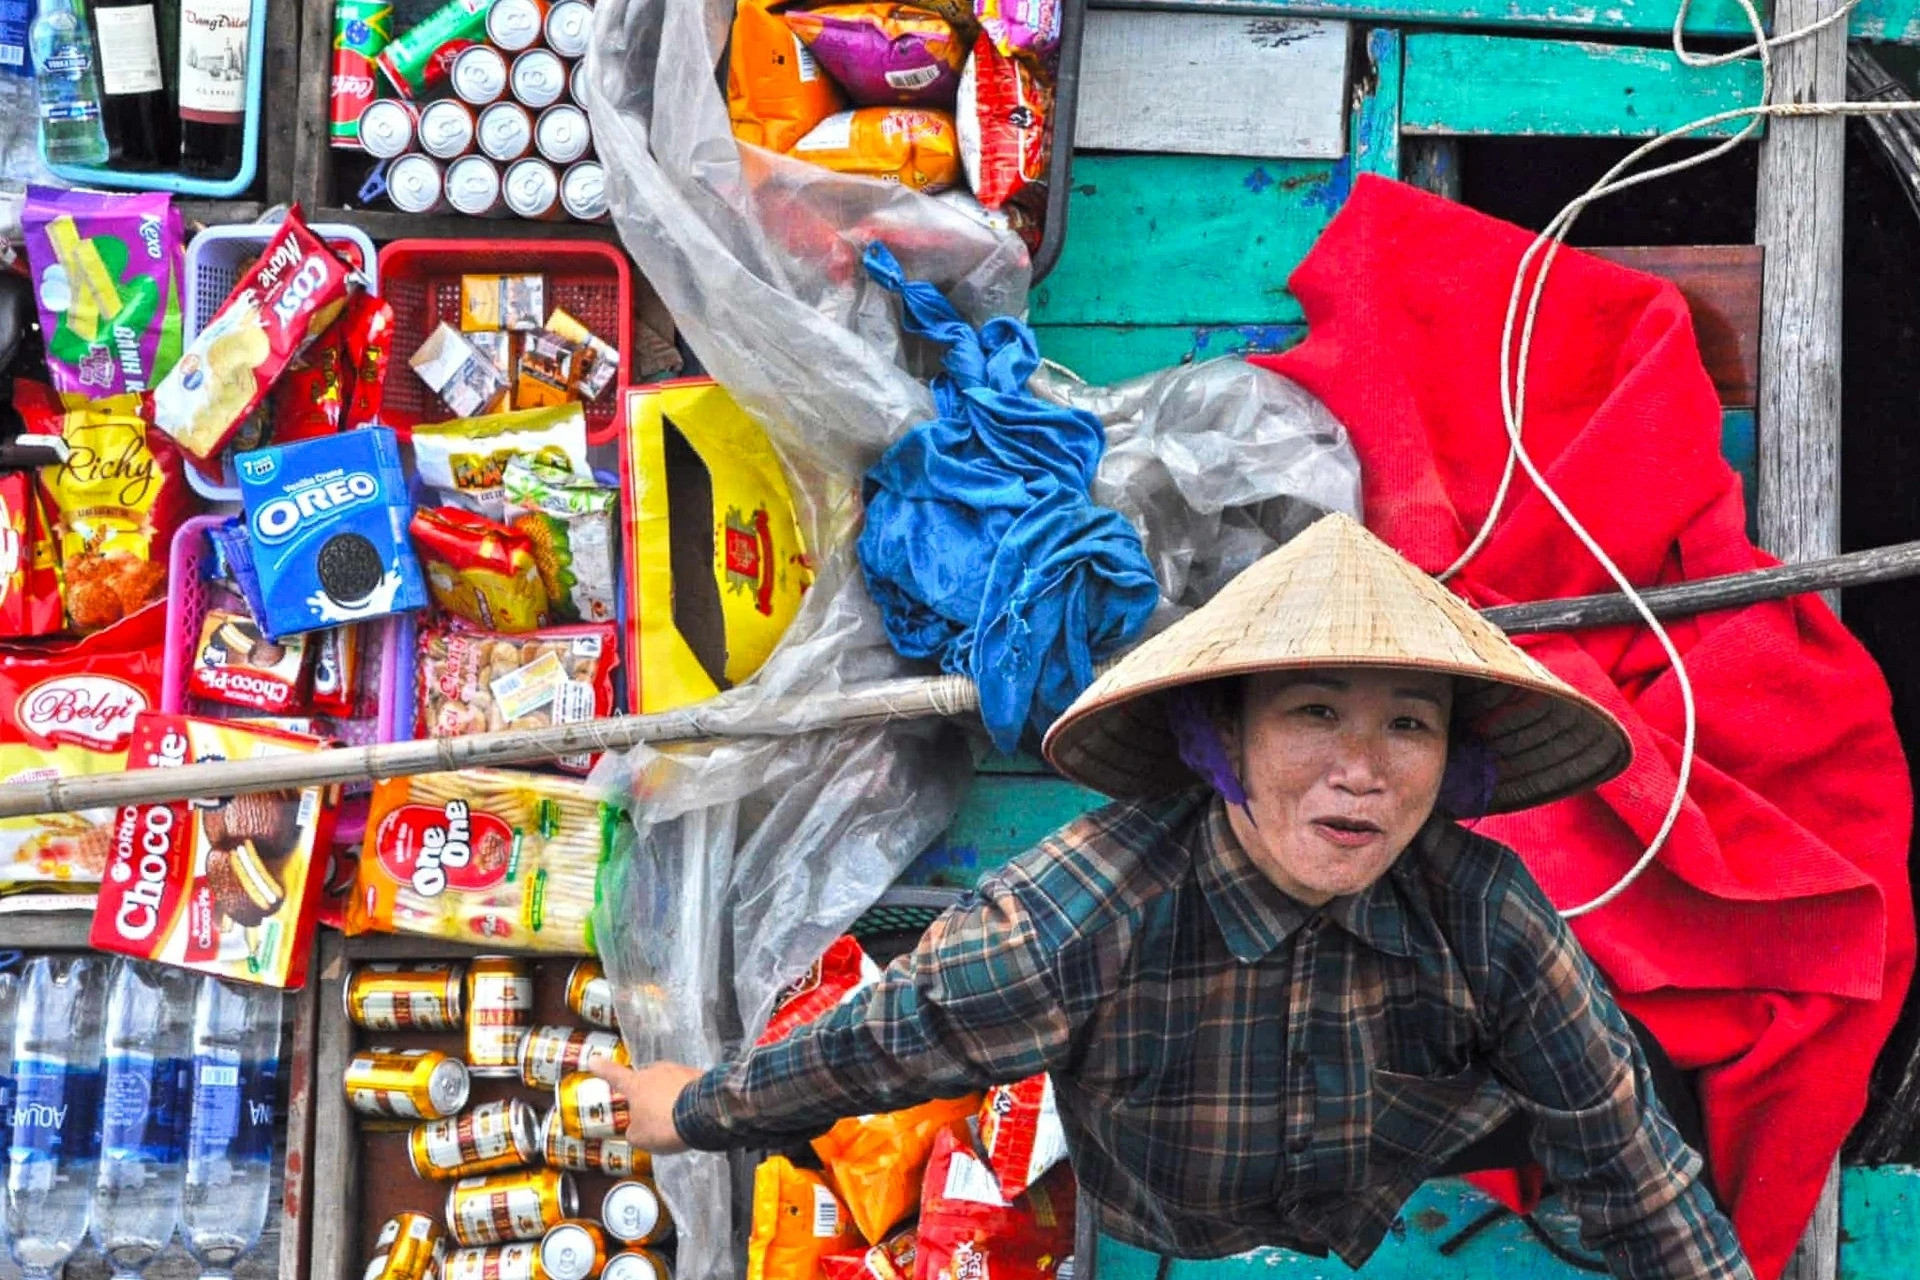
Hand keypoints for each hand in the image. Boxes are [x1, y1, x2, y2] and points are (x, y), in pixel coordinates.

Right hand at [588, 1058, 703, 1154]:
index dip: (602, 1069)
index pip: (613, 1074)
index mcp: (635, 1084)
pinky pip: (687, 1087)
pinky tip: (693, 1113)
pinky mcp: (698, 1074)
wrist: (704, 1114)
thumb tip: (636, 1127)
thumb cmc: (664, 1125)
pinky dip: (687, 1098)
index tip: (593, 1059)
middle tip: (655, 1118)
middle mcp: (655, 1071)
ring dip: (669, 1098)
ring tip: (677, 1120)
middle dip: (648, 1097)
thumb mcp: (640, 1138)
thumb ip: (633, 1131)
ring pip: (667, 1084)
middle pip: (645, 1083)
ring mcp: (678, 1069)